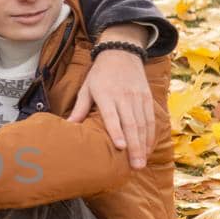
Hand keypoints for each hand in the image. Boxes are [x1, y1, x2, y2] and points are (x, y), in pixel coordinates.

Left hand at [68, 50, 154, 167]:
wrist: (121, 52)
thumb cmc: (100, 74)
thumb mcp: (87, 88)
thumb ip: (80, 108)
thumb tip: (68, 126)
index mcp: (106, 95)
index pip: (112, 116)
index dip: (117, 131)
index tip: (120, 147)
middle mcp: (124, 97)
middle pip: (131, 124)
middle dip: (134, 147)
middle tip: (135, 166)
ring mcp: (138, 98)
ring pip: (143, 124)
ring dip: (144, 145)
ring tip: (142, 163)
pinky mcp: (147, 98)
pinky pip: (150, 119)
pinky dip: (151, 135)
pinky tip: (148, 149)